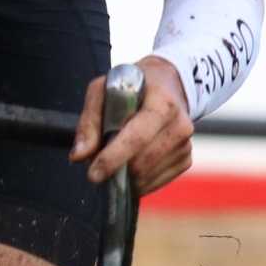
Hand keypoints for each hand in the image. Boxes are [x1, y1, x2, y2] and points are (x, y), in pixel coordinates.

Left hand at [69, 56, 194, 192]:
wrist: (168, 83)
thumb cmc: (131, 85)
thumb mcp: (103, 89)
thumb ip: (89, 121)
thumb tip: (79, 156)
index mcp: (163, 104)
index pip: (137, 138)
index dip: (113, 158)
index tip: (93, 174)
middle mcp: (180, 125)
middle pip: (141, 163)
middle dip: (115, 168)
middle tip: (99, 160)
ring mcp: (185, 144)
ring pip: (146, 177)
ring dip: (125, 175)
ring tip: (116, 157)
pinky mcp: (186, 159)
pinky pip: (155, 182)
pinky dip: (138, 179)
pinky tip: (131, 161)